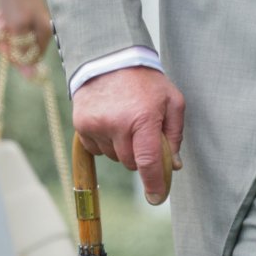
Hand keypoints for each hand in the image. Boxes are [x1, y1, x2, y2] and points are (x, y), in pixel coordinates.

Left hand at [0, 0, 52, 79]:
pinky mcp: (16, 18)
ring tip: (0, 18)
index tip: (5, 46)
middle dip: (6, 42)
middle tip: (1, 28)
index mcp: (43, 33)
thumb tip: (32, 76)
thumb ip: (23, 51)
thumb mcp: (18, 27)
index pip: (31, 59)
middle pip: (19, 50)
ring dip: (0, 32)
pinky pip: (6, 31)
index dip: (16, 57)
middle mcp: (37, 30)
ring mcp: (26, 24)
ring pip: (9, 41)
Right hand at [72, 67, 184, 205]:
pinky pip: (97, 149)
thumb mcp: (172, 102)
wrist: (110, 57)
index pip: (148, 162)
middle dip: (140, 155)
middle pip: (130, 163)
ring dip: (122, 147)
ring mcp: (96, 125)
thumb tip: (173, 166)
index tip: (156, 197)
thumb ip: (174, 135)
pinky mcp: (81, 125)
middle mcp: (116, 124)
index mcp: (143, 118)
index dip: (154, 183)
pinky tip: (110, 121)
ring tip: (126, 121)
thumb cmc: (146, 81)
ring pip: (113, 157)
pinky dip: (105, 142)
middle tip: (143, 134)